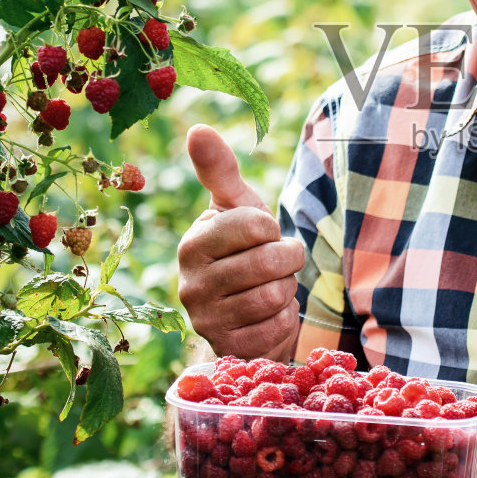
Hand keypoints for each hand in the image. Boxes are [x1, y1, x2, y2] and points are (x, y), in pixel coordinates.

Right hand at [176, 124, 302, 359]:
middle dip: (286, 260)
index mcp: (193, 243)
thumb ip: (219, 169)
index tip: (262, 234)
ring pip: (276, 295)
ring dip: (286, 290)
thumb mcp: (237, 206)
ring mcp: (206, 321)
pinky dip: (283, 319)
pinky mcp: (228, 349)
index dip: (272, 228)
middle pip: (270, 262)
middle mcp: (190, 284)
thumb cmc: (242, 247)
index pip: (256, 224)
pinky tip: (267, 315)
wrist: (245, 309)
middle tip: (275, 262)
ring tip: (269, 287)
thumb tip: (197, 128)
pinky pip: (277, 328)